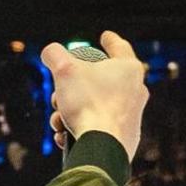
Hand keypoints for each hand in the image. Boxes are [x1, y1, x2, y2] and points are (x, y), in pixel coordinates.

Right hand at [37, 32, 151, 158]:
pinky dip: (79, 128)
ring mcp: (131, 117)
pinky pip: (97, 127)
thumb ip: (55, 54)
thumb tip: (51, 52)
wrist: (102, 149)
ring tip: (58, 119)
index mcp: (129, 69)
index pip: (119, 47)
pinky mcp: (124, 139)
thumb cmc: (88, 104)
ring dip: (70, 110)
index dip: (109, 40)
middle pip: (101, 79)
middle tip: (59, 91)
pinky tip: (64, 136)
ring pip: (94, 105)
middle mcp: (135, 92)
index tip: (105, 37)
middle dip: (74, 85)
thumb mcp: (64, 70)